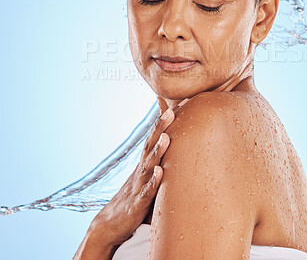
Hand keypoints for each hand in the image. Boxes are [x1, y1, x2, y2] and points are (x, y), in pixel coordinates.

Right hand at [88, 106, 175, 248]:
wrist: (108, 226)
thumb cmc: (132, 199)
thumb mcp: (145, 178)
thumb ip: (157, 164)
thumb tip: (172, 153)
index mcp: (144, 164)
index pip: (153, 139)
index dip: (162, 123)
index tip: (173, 105)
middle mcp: (141, 171)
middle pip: (150, 146)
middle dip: (160, 129)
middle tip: (170, 111)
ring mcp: (138, 186)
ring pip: (149, 166)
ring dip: (157, 151)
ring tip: (165, 137)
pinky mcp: (137, 204)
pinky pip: (147, 192)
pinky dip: (153, 182)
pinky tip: (159, 172)